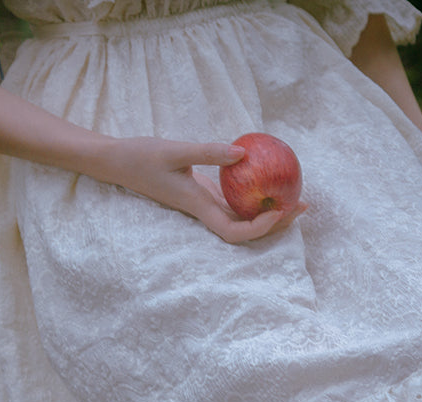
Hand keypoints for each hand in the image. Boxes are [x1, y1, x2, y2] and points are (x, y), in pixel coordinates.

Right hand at [98, 137, 296, 243]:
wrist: (118, 161)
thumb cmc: (141, 156)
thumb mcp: (175, 149)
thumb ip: (209, 152)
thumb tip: (244, 153)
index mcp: (197, 207)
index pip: (232, 232)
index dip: (258, 229)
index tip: (279, 211)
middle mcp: (203, 211)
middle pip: (245, 232)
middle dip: (276, 225)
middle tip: (304, 205)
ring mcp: (203, 205)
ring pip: (242, 219)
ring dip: (270, 214)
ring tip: (296, 198)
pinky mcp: (202, 194)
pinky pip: (234, 202)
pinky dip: (254, 198)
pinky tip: (270, 182)